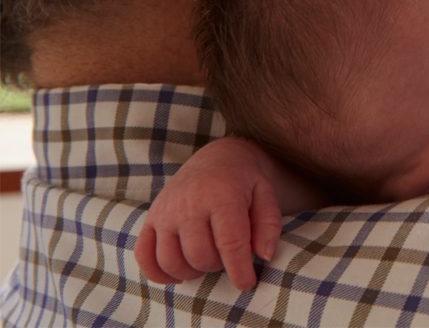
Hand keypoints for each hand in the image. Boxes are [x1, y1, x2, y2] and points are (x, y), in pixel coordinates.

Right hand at [135, 137, 282, 290]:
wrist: (217, 158)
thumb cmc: (245, 182)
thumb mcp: (266, 195)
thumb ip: (269, 225)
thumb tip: (265, 256)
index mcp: (221, 195)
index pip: (229, 243)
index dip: (239, 270)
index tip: (247, 284)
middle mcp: (187, 203)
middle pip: (200, 256)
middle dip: (218, 266)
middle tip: (228, 257)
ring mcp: (164, 211)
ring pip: (171, 261)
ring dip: (192, 271)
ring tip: (208, 260)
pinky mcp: (151, 219)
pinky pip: (144, 256)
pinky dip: (159, 273)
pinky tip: (179, 274)